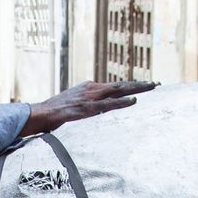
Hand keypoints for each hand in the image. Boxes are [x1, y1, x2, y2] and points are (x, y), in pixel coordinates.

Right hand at [20, 80, 157, 135]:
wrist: (40, 114)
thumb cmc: (55, 113)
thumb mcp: (74, 105)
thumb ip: (87, 105)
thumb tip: (96, 110)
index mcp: (89, 88)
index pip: (115, 86)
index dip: (131, 86)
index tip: (146, 86)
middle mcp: (92, 89)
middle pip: (121, 85)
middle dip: (139, 84)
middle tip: (157, 83)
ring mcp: (90, 97)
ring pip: (118, 91)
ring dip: (136, 88)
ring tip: (152, 87)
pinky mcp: (87, 108)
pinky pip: (108, 105)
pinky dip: (122, 102)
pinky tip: (134, 101)